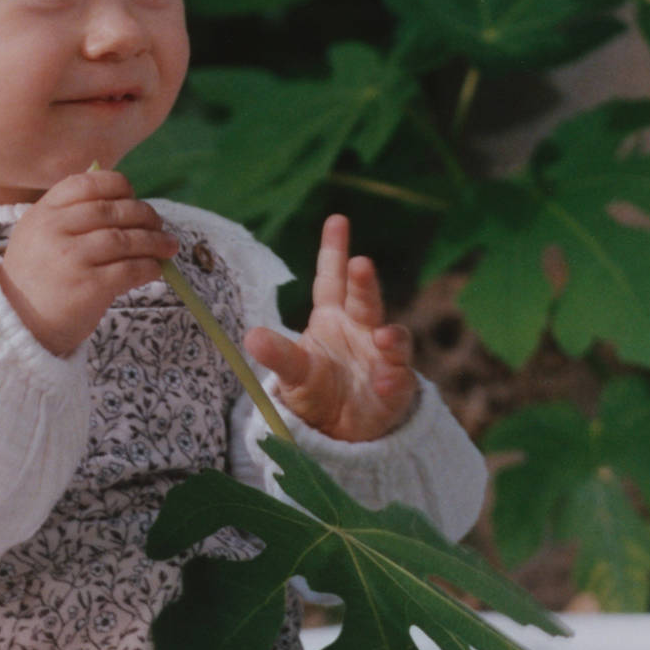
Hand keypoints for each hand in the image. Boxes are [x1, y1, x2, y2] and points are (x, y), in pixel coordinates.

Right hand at [0, 170, 177, 358]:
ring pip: (125, 239)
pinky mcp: (88, 287)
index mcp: (43, 213)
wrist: (18, 324)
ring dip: (154, 241)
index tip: (133, 196)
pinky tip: (156, 269)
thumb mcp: (37, 235)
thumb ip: (69, 214)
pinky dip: (149, 267)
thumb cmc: (37, 278)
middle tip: (159, 224)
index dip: (118, 186)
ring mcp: (71, 258)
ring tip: (169, 246)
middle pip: (112, 210)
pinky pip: (129, 269)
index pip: (87, 184)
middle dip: (144, 215)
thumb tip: (124, 199)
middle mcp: (54, 230)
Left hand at [244, 214, 417, 443]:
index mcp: (333, 317)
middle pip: (365, 300)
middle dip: (364, 283)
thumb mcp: (293, 372)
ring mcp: (383, 357)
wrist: (341, 429)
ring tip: (382, 338)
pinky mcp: (396, 388)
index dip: (334, 250)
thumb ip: (278, 354)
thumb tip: (250, 337)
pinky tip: (385, 385)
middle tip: (361, 264)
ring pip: (393, 339)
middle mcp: (362, 330)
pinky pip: (399, 382)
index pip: (332, 279)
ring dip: (391, 337)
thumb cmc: (318, 388)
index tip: (337, 220)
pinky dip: (394, 383)